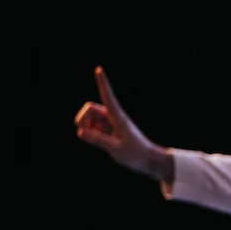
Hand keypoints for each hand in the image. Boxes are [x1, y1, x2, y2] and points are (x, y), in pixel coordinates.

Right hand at [74, 66, 171, 180]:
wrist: (149, 161)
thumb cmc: (136, 154)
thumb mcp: (115, 149)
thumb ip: (97, 140)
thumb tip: (80, 132)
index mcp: (118, 118)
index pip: (108, 97)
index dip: (102, 83)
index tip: (99, 69)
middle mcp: (114, 118)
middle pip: (90, 108)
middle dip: (83, 118)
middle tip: (84, 132)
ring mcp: (111, 124)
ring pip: (90, 118)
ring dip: (86, 127)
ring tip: (94, 140)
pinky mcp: (110, 131)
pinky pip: (93, 127)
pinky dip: (90, 133)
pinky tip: (98, 142)